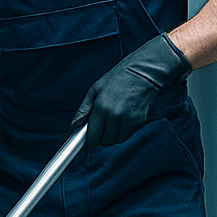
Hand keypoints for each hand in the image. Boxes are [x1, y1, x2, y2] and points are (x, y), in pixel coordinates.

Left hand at [72, 34, 191, 145]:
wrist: (143, 73)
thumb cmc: (118, 78)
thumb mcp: (95, 89)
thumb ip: (83, 109)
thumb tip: (74, 125)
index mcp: (101, 107)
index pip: (93, 134)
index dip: (90, 142)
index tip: (88, 144)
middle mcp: (114, 115)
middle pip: (104, 140)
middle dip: (100, 138)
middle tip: (101, 129)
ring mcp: (128, 119)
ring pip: (116, 140)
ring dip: (112, 136)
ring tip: (111, 124)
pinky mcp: (138, 121)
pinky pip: (127, 135)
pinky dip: (122, 133)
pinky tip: (121, 122)